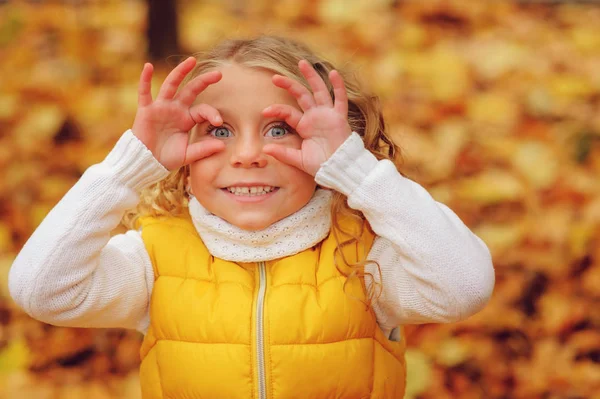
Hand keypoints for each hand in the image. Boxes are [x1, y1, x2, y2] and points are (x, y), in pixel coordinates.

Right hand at [131, 57, 225, 170]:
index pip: (202, 110)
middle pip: (191, 90)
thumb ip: (203, 149)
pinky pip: (144, 92)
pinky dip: (145, 79)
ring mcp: (161, 107)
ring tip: (191, 61)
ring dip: (180, 72)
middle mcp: (176, 109)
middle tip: (218, 74)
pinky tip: (148, 66)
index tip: (218, 121)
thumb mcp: (188, 154)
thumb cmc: (167, 158)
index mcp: (187, 119)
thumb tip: (222, 145)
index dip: (212, 113)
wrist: (146, 163)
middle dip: (204, 81)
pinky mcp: (146, 110)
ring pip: (171, 85)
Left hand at [262, 60, 351, 175]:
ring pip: (319, 91)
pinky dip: (338, 86)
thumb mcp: (298, 159)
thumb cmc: (320, 165)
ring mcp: (327, 115)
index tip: (264, 111)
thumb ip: (283, 153)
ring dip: (311, 76)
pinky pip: (340, 99)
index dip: (277, 110)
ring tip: (302, 63)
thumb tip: (264, 150)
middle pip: (301, 95)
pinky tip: (333, 73)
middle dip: (289, 85)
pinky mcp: (339, 117)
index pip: (288, 112)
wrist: (338, 170)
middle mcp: (315, 117)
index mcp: (304, 126)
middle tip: (275, 77)